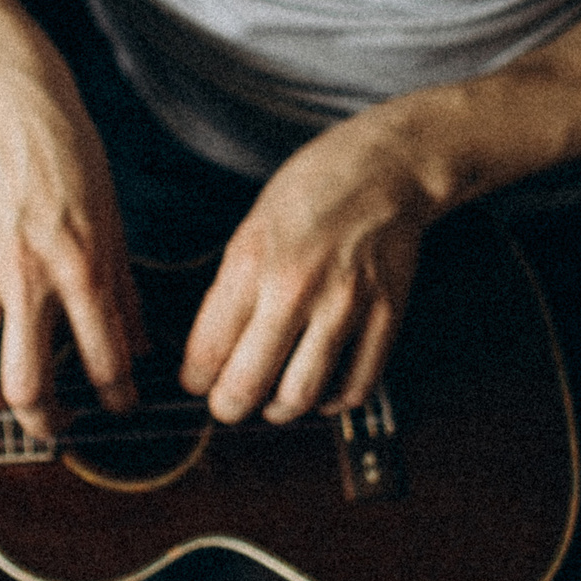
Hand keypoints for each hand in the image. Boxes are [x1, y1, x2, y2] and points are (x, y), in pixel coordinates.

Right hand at [0, 48, 140, 439]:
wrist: (13, 115)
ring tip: (12, 404)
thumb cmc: (72, 163)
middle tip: (60, 425)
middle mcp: (29, 279)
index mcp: (81, 268)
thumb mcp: (114, 227)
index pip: (102, 359)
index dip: (117, 396)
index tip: (119, 406)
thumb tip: (141, 348)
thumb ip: (125, 293)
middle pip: (28, 385)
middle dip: (47, 421)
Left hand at [181, 116, 441, 423]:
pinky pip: (356, 387)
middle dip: (228, 406)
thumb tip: (213, 350)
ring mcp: (345, 305)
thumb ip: (232, 290)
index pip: (208, 348)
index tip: (196, 381)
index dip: (195, 378)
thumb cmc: (311, 192)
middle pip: (248, 383)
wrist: (384, 169)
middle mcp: (295, 287)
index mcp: (251, 262)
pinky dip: (332, 402)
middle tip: (227, 404)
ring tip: (272, 402)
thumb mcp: (250, 230)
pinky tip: (320, 392)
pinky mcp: (386, 316)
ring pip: (300, 396)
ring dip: (278, 411)